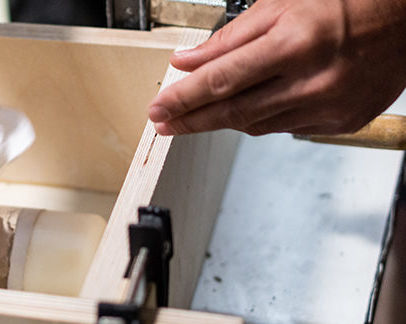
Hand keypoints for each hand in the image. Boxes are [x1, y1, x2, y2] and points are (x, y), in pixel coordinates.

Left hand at [148, 0, 405, 136]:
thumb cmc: (348, 1)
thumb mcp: (282, 4)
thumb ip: (230, 38)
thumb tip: (188, 61)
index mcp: (294, 43)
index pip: (222, 80)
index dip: (184, 99)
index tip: (159, 109)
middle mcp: (312, 80)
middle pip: (233, 111)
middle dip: (192, 120)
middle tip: (164, 124)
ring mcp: (329, 106)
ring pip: (257, 124)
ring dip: (226, 119)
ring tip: (204, 112)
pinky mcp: (341, 122)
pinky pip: (286, 128)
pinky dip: (264, 118)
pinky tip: (258, 104)